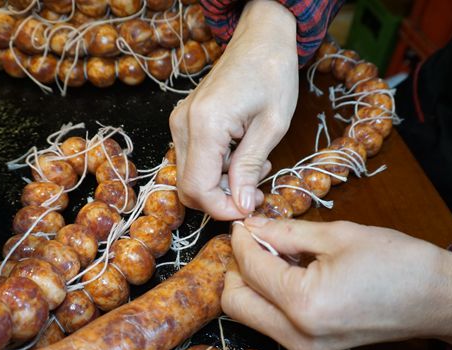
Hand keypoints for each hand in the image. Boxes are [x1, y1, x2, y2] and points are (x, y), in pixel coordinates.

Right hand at [169, 0, 298, 219]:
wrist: (260, 38)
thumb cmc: (272, 73)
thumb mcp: (272, 126)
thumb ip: (250, 168)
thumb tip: (240, 205)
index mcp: (205, 125)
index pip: (198, 188)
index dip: (222, 208)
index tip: (248, 208)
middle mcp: (183, 125)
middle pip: (188, 187)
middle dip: (222, 198)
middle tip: (255, 189)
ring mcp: (180, 122)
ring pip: (190, 176)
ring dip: (221, 184)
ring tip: (255, 166)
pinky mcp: (184, 122)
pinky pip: (194, 160)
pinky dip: (216, 169)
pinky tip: (241, 156)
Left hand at [223, 217, 451, 349]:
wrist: (439, 298)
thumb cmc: (396, 260)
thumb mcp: (337, 235)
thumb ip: (284, 232)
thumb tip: (251, 227)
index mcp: (304, 303)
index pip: (250, 268)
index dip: (241, 239)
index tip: (243, 221)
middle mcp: (298, 334)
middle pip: (235, 301)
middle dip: (236, 267)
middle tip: (254, 239)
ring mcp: (306, 348)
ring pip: (249, 315)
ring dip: (249, 283)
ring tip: (273, 253)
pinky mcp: (313, 349)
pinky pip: (272, 323)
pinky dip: (268, 297)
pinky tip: (288, 272)